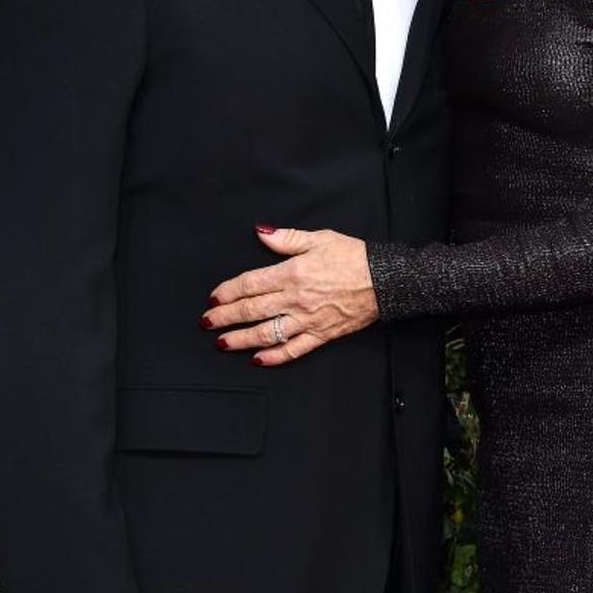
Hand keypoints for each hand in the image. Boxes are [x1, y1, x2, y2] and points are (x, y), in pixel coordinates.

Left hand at [203, 226, 378, 364]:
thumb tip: (261, 233)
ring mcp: (307, 320)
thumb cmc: (354, 257)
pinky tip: (258, 359)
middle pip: (252, 310)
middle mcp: (295, 299)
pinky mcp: (321, 334)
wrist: (386, 281)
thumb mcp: (320, 238)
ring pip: (267, 333)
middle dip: (226, 317)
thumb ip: (287, 239)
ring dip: (241, 339)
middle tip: (206, 322)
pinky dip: (274, 356)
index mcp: (292, 274)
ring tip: (223, 343)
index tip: (214, 298)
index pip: (251, 284)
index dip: (229, 291)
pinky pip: (293, 349)